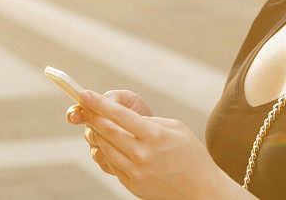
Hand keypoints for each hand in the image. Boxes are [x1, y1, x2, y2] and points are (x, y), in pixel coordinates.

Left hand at [76, 90, 230, 199]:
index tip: (85, 94)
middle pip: (108, 131)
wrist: (201, 191)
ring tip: (96, 124)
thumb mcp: (176, 128)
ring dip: (98, 134)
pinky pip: (113, 164)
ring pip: (106, 148)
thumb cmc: (192, 155)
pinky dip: (108, 152)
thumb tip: (127, 117)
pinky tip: (110, 144)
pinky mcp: (132, 184)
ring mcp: (136, 171)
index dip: (99, 103)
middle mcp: (142, 154)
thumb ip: (150, 121)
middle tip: (84, 106)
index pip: (120, 115)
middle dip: (92, 116)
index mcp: (154, 135)